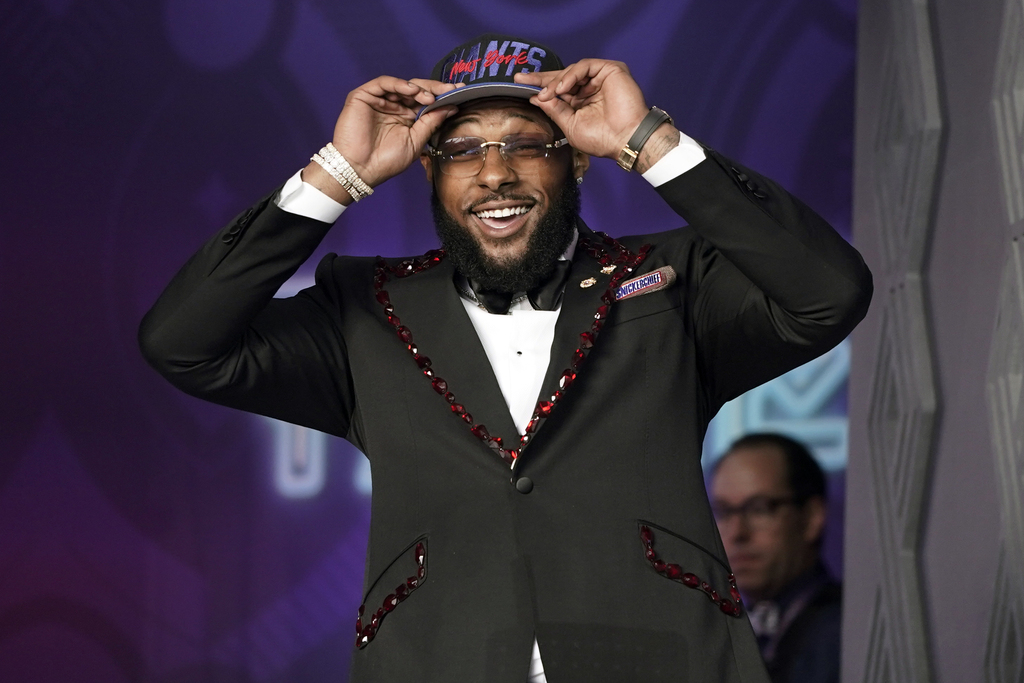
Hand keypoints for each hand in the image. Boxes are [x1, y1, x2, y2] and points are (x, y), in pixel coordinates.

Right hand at [304, 77, 458, 203]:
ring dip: (418, 88)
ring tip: (430, 97)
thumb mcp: (416, 141)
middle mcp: (393, 106)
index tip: (460, 92)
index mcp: (406, 117)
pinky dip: (399, 84)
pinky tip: (412, 91)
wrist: (360, 170)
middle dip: (434, 89)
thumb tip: (452, 107)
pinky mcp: (363, 96)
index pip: (426, 101)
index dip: (442, 96)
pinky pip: (383, 83)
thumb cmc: (386, 161)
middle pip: (416, 90)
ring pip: (402, 85)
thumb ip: (432, 122)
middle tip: (450, 90)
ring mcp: (378, 100)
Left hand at [515, 59, 652, 159]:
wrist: (624, 140)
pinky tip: (562, 88)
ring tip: (548, 93)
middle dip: (541, 77)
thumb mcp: (570, 125)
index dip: (540, 86)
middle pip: (562, 76)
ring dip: (556, 81)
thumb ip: (555, 109)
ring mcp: (600, 78)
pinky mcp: (610, 70)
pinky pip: (585, 65)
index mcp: (581, 101)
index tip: (520, 84)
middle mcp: (590, 88)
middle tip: (523, 78)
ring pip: (572, 71)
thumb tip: (536, 98)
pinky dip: (571, 75)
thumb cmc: (603, 139)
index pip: (558, 89)